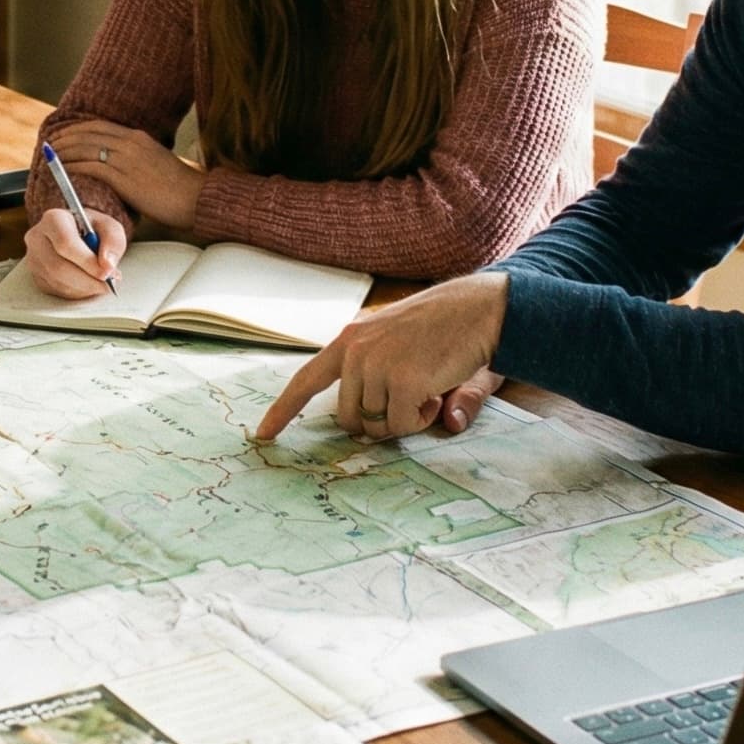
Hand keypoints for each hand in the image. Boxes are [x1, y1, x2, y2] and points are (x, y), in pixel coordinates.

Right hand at [25, 208, 129, 298]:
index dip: (87, 261)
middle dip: (87, 280)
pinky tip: (87, 284)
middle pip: (58, 267)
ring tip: (100, 282)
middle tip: (108, 284)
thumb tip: (107, 265)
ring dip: (84, 288)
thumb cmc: (92, 230)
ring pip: (57, 282)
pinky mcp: (36, 276)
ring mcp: (33, 258)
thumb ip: (113, 241)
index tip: (106, 272)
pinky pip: (56, 291)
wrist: (79, 235)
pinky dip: (77, 292)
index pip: (65, 243)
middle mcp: (37, 238)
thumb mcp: (110, 227)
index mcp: (53, 219)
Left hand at [51, 120, 203, 229]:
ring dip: (65, 151)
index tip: (64, 134)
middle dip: (66, 138)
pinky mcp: (124, 178)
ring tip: (51, 156)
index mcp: (138, 137)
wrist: (195, 198)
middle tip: (51, 144)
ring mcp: (127, 159)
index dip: (77, 129)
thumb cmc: (178, 187)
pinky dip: (73, 167)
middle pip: (88, 134)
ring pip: (86, 148)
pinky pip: (91, 167)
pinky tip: (63, 171)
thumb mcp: (156, 162)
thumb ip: (136, 159)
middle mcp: (130, 143)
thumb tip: (118, 166)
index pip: (99, 126)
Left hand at [253, 272, 506, 441]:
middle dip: (376, 421)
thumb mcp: (396, 347)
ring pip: (374, 425)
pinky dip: (419, 420)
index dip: (283, 410)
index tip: (263, 434)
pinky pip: (400, 425)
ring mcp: (376, 365)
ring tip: (426, 387)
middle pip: (347, 418)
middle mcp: (355, 351)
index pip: (306, 379)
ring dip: (402, 419)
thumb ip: (372, 379)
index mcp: (349, 340)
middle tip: (409, 398)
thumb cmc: (441, 329)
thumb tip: (357, 424)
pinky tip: (435, 391)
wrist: (479, 309)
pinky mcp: (401, 381)